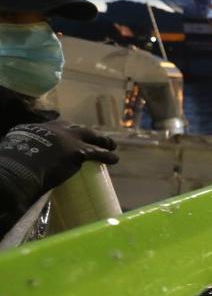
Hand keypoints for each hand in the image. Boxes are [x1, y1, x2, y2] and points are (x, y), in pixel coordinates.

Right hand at [0, 121, 118, 192]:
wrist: (20, 168)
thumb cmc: (12, 162)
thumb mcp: (13, 147)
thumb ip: (21, 147)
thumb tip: (19, 159)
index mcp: (36, 128)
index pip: (55, 127)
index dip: (64, 132)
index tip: (68, 136)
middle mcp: (54, 129)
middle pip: (75, 128)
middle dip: (86, 133)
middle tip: (93, 137)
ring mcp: (68, 138)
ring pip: (91, 135)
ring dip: (102, 140)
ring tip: (111, 145)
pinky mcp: (79, 151)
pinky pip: (98, 152)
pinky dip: (107, 156)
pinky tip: (114, 159)